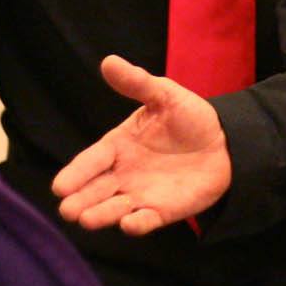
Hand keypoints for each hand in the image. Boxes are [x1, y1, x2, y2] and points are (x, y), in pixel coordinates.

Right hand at [51, 55, 230, 234]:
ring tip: (86, 219)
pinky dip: (138, 224)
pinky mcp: (162, 210)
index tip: (60, 186)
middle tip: (67, 210)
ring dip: (101, 215)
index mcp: (118, 146)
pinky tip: (130, 224)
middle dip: (80, 200)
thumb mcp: (164, 95)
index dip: (76, 173)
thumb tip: (109, 61)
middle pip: (96, 189)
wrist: (226, 142)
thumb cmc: (190, 117)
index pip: (91, 161)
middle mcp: (123, 174)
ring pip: (115, 208)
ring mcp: (141, 194)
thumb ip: (137, 83)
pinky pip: (147, 220)